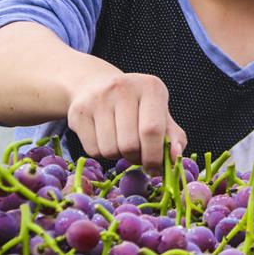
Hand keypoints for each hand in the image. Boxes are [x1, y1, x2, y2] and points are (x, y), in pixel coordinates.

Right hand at [66, 72, 186, 174]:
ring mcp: (98, 98)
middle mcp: (123, 87)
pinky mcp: (78, 111)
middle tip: (138, 155)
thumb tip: (176, 156)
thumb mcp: (161, 114)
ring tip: (121, 142)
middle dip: (136, 159)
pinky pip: (93, 150)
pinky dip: (102, 153)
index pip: (152, 131)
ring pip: (110, 150)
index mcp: (151, 87)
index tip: (156, 169)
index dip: (155, 157)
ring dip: (118, 156)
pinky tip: (106, 138)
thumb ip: (173, 137)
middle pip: (130, 145)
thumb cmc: (137, 106)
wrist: (97, 85)